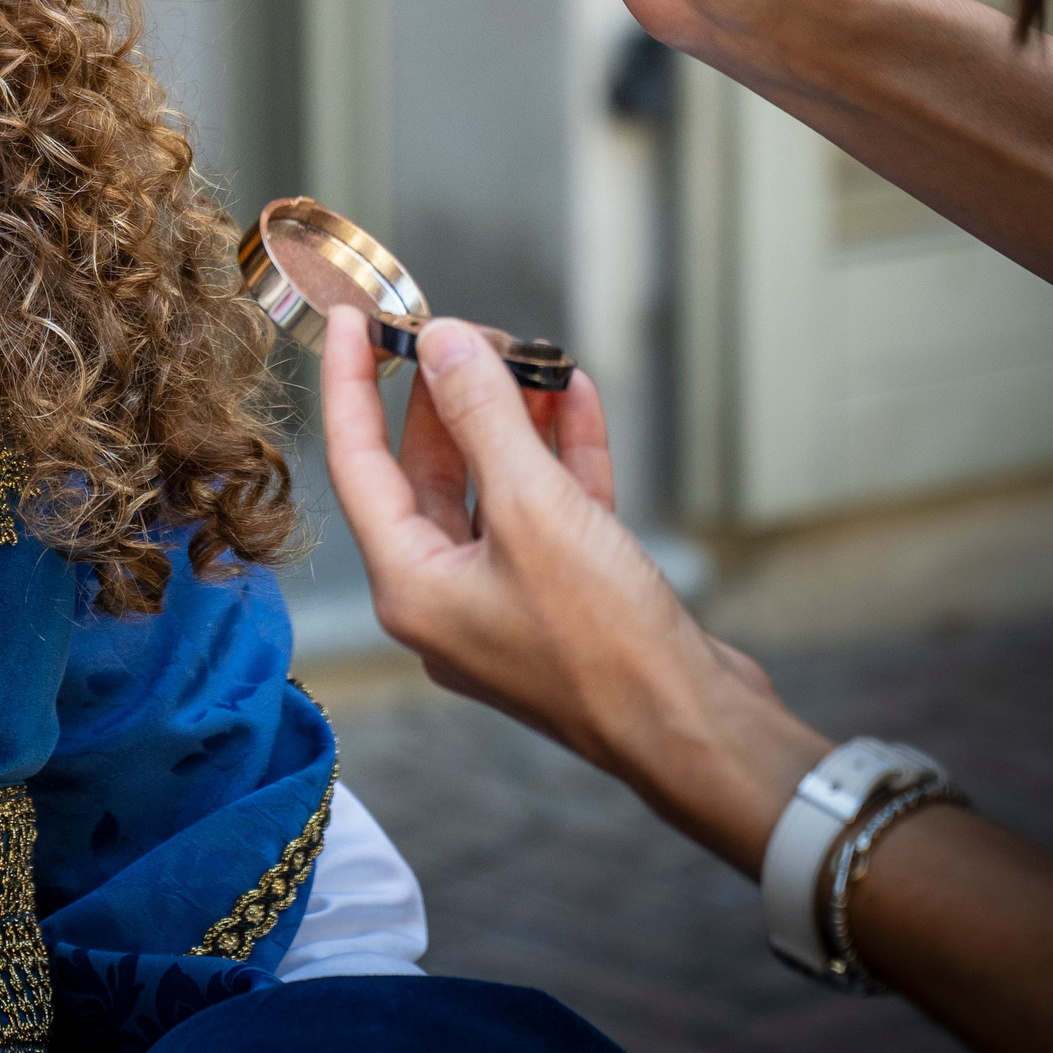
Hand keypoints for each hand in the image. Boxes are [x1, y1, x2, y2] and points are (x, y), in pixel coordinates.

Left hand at [320, 312, 825, 872]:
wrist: (700, 732)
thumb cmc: (605, 642)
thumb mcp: (534, 509)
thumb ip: (482, 415)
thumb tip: (445, 342)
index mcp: (411, 584)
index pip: (356, 461)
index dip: (352, 384)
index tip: (355, 319)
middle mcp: (446, 594)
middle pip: (428, 470)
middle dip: (449, 395)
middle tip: (472, 332)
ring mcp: (507, 599)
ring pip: (494, 485)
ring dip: (512, 417)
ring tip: (531, 353)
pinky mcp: (566, 599)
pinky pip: (548, 510)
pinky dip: (560, 453)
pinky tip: (577, 397)